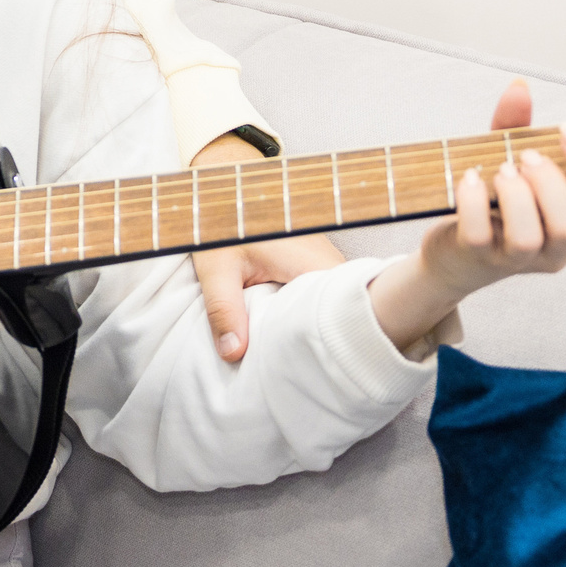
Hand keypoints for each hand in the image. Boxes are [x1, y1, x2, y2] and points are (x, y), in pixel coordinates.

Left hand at [186, 131, 346, 362]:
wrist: (227, 186)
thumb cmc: (221, 220)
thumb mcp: (215, 267)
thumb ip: (223, 309)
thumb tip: (233, 354)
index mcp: (311, 262)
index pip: (350, 310)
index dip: (346, 345)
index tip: (336, 374)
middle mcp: (329, 262)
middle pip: (346, 314)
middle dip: (335, 347)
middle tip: (320, 380)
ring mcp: (326, 263)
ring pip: (336, 307)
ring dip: (323, 331)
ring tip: (313, 368)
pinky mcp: (317, 265)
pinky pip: (325, 297)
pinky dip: (314, 317)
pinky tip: (302, 342)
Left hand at [368, 79, 565, 353]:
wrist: (457, 251)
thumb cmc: (498, 202)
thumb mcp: (512, 162)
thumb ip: (519, 127)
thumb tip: (519, 87)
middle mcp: (558, 250)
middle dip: (549, 182)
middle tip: (526, 156)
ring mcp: (518, 260)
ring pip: (528, 237)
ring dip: (514, 195)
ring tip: (500, 170)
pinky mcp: (478, 258)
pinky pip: (479, 235)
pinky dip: (473, 201)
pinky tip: (471, 179)